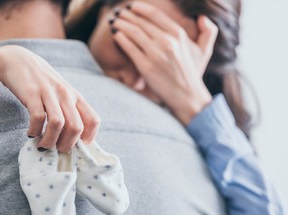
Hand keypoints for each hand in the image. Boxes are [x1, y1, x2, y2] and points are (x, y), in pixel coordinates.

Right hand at [0, 45, 99, 151]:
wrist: (17, 60)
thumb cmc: (41, 82)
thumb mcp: (60, 93)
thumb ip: (68, 111)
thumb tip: (72, 139)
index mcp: (75, 96)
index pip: (93, 120)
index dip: (88, 138)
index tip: (76, 146)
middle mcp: (65, 94)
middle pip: (76, 127)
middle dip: (66, 145)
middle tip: (56, 149)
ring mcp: (49, 93)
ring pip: (57, 124)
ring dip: (49, 141)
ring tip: (42, 145)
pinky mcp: (31, 93)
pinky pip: (37, 118)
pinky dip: (34, 131)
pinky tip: (31, 133)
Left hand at [110, 1, 218, 124]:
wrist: (187, 97)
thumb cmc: (193, 73)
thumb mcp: (205, 51)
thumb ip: (208, 32)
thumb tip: (202, 17)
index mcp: (179, 34)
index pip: (155, 15)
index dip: (140, 8)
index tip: (132, 6)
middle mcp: (167, 41)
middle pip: (141, 22)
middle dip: (127, 15)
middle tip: (119, 13)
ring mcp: (155, 54)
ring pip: (133, 32)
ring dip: (122, 24)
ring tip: (114, 21)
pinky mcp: (145, 66)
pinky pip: (130, 48)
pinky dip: (121, 39)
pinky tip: (116, 34)